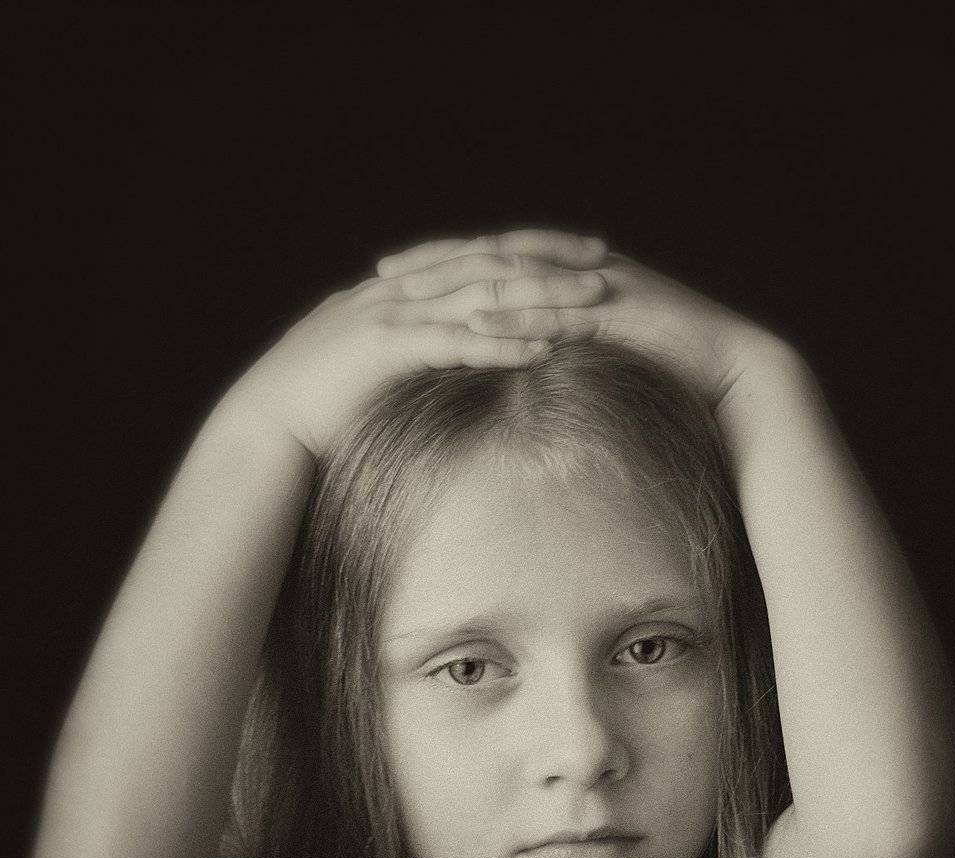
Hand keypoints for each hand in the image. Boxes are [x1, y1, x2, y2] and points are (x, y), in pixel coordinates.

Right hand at [218, 229, 609, 458]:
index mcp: (400, 290)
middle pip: (488, 263)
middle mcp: (400, 290)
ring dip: (540, 299)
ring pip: (480, 296)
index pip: (476, 257)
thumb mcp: (372, 368)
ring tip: (591, 304)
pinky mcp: (387, 349)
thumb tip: (446, 363)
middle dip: (549, 261)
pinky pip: (455, 341)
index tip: (578, 255)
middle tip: (604, 261)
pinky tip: (543, 350)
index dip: (529, 252)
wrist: (267, 425)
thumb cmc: (319, 407)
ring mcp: (392, 315)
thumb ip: (410, 353)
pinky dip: (501, 344)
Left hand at [388, 231, 788, 411]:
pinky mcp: (618, 308)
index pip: (493, 261)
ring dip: (463, 280)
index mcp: (569, 277)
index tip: (392, 275)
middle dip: (437, 261)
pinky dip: (515, 313)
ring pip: (519, 273)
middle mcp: (579, 269)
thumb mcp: (596, 363)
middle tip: (384, 272)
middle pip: (494, 254)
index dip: (441, 263)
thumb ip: (555, 355)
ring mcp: (599, 284)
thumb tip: (512, 373)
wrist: (731, 373)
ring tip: (413, 293)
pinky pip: (556, 308)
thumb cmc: (665, 376)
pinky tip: (474, 322)